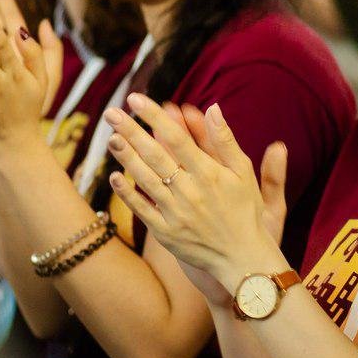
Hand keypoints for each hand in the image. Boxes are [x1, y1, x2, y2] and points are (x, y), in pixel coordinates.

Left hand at [103, 93, 289, 291]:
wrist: (242, 258)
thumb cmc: (245, 211)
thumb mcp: (243, 173)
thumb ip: (225, 141)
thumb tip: (213, 108)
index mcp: (209, 174)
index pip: (176, 138)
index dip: (154, 117)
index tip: (136, 99)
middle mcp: (190, 191)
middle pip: (155, 155)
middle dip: (131, 131)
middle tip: (111, 112)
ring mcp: (176, 213)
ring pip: (145, 179)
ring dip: (126, 157)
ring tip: (111, 137)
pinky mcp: (166, 233)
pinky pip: (142, 209)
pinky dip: (128, 193)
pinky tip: (114, 177)